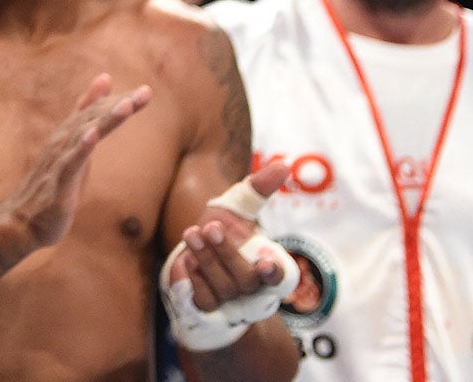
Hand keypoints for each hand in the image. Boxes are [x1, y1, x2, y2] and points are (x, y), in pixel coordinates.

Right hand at [4, 74, 151, 248]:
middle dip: (121, 104)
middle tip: (146, 92)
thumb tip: (98, 96)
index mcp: (69, 134)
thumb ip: (87, 125)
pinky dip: (82, 146)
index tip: (147, 91)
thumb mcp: (76, 152)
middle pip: (94, 117)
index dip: (122, 100)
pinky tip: (93, 135)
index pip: (97, 111)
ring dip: (105, 118)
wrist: (23, 221)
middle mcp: (62, 140)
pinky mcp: (58, 182)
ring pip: (84, 133)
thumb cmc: (54, 185)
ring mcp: (59, 159)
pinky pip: (71, 161)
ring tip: (125, 106)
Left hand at [167, 159, 292, 310]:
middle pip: (246, 279)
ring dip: (207, 259)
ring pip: (223, 288)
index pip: (281, 277)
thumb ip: (258, 189)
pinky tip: (188, 261)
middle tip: (210, 227)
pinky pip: (204, 300)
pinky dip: (195, 280)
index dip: (275, 273)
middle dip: (227, 253)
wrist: (194, 257)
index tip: (266, 263)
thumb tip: (284, 165)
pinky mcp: (208, 308)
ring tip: (192, 233)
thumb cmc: (224, 231)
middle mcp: (252, 288)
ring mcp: (230, 300)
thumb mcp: (238, 208)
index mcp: (268, 265)